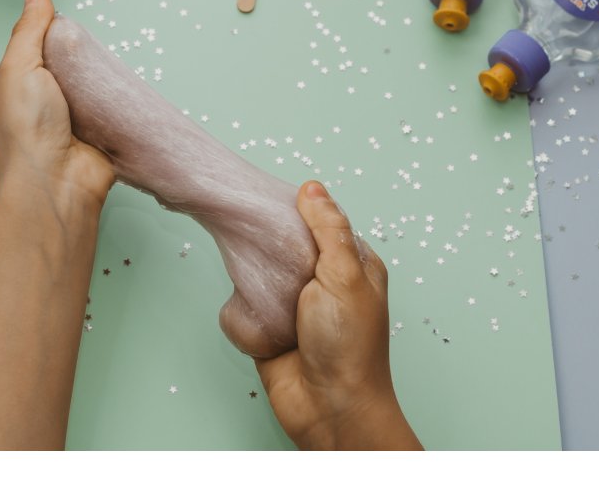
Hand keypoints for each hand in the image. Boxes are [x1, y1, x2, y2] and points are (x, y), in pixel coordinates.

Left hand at [0, 0, 113, 210]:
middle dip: (75, 56)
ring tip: (104, 67)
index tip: (63, 27)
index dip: (46, 34)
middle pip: (60, 65)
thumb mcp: (19, 67)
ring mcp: (64, 119)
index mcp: (8, 86)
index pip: (28, 47)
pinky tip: (118, 87)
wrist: (57, 183)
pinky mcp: (93, 133)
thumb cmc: (26, 128)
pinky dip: (112, 97)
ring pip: (85, 84)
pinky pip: (105, 105)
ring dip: (95, 77)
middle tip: (87, 49)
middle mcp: (34, 103)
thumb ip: (29, 29)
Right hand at [254, 181, 421, 449]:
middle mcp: (325, 282)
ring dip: (257, 277)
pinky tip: (250, 309)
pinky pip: (248, 304)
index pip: (321, 221)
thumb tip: (311, 187)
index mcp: (353, 264)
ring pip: (264, 272)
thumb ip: (328, 229)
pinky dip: (245, 307)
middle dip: (271, 244)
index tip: (268, 197)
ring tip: (254, 276)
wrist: (330, 410)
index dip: (297, 209)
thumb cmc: (348, 346)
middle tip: (251, 234)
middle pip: (288, 245)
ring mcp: (297, 306)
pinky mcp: (272, 328)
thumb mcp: (344, 275)